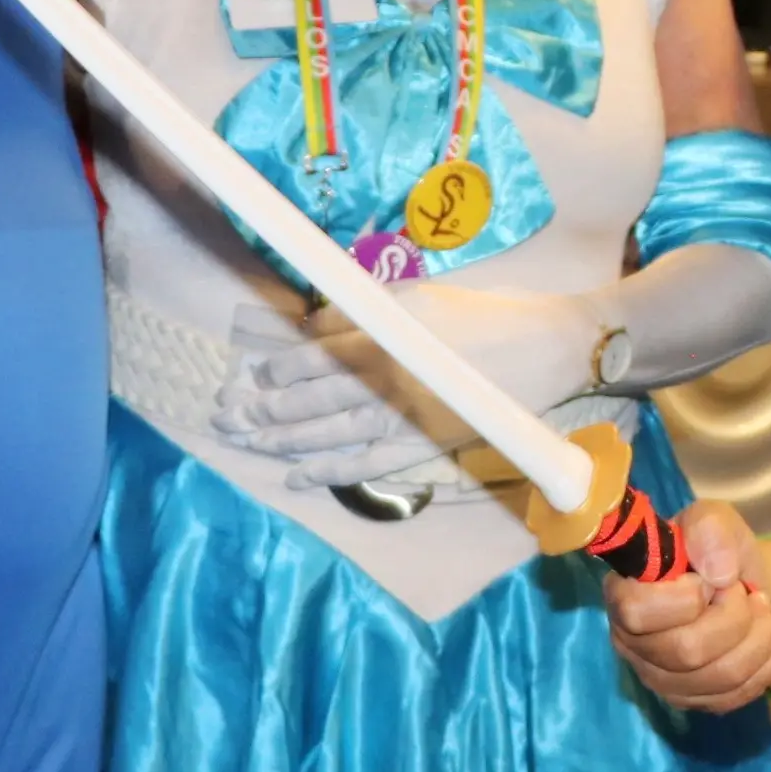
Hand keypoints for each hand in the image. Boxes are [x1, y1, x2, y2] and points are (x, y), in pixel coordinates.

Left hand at [213, 284, 598, 487]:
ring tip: (246, 443)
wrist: (543, 352)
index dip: (278, 369)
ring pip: (326, 435)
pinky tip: (297, 476)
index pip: (314, 357)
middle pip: (309, 401)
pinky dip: (329, 473)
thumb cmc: (483, 315)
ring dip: (280, 441)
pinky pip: (365, 467)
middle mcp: (385, 381)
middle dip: (262, 409)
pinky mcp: (422, 446)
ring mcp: (402, 419)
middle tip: (226, 417)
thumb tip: (317, 321)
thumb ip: (366, 308)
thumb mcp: (420, 295)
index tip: (255, 374)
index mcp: (384, 338)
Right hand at [604, 503, 770, 710]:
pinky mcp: (694, 701)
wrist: (741, 585)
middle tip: (748, 593)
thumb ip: (709, 530)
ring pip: (718, 677)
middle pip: (686, 651)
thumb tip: (718, 573)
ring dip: (758, 640)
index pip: (636, 613)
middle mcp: (633, 646)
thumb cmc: (715, 550)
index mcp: (623, 595)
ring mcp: (663, 680)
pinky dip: (766, 664)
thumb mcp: (713, 520)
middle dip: (734, 618)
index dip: (683, 598)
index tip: (708, 581)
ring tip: (766, 612)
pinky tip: (769, 639)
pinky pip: (736, 695)